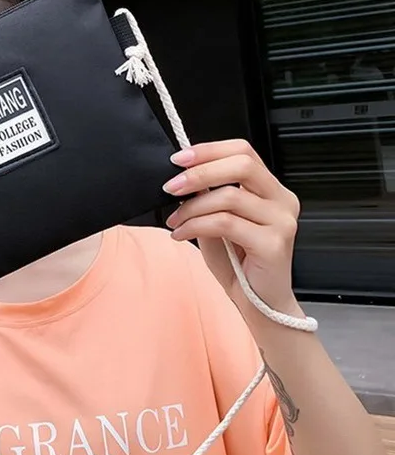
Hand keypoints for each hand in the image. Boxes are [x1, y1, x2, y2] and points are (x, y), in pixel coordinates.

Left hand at [163, 140, 301, 316]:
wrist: (259, 303)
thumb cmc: (240, 264)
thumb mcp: (218, 223)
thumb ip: (208, 198)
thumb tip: (184, 177)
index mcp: (271, 190)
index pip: (244, 152)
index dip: (209, 150)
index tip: (179, 158)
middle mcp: (282, 200)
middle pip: (242, 165)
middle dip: (200, 173)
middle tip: (171, 186)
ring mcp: (282, 221)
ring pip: (229, 197)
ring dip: (192, 207)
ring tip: (175, 221)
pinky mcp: (274, 243)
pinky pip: (226, 223)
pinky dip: (196, 226)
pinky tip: (182, 234)